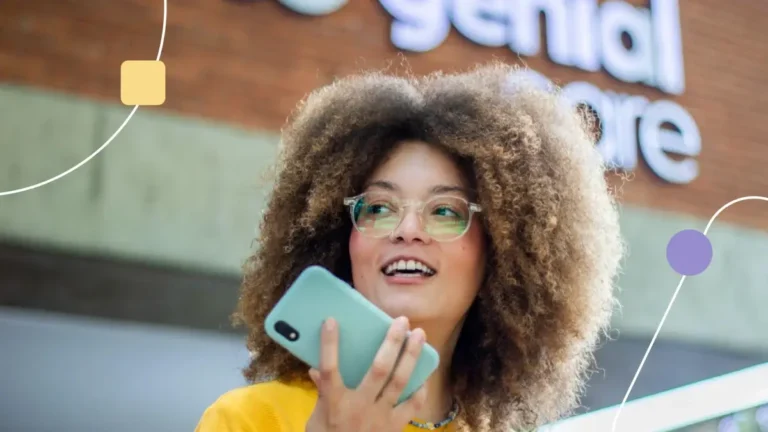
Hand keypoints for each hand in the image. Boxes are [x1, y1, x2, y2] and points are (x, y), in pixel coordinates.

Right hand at [305, 316, 427, 431]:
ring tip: (419, 336)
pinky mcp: (394, 428)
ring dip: (411, 356)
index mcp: (334, 403)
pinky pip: (412, 405)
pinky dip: (419, 388)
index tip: (332, 321)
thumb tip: (316, 369)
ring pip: (400, 381)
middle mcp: (359, 408)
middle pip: (378, 369)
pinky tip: (423, 373)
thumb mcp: (317, 419)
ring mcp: (380, 418)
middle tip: (401, 321)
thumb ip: (321, 393)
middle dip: (391, 342)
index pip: (329, 369)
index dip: (330, 345)